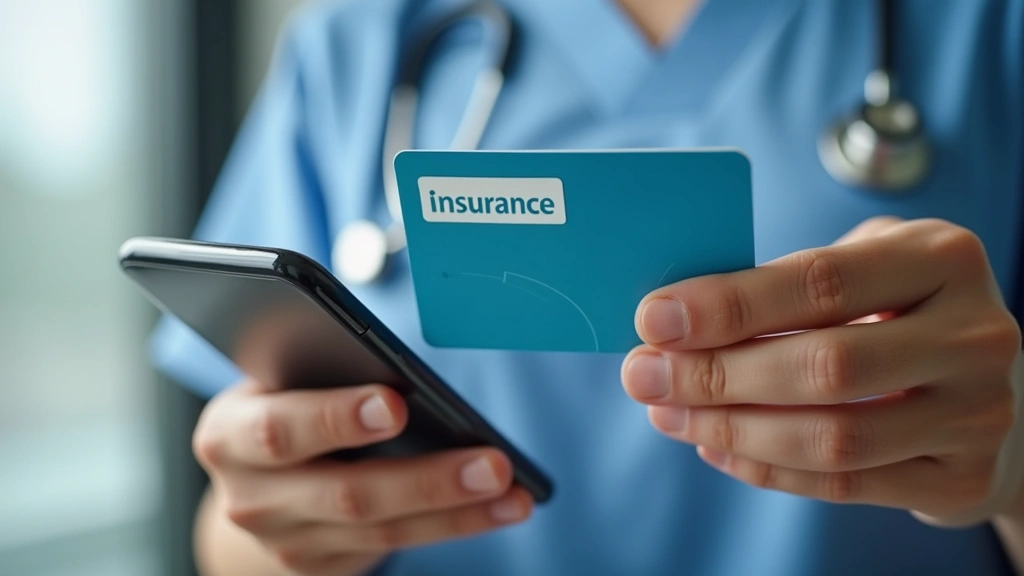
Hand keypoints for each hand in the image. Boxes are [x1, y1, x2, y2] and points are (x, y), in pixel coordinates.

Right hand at [193, 379, 532, 575]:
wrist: (251, 481)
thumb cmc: (282, 402)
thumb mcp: (281, 379)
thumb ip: (320, 371)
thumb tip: (400, 373)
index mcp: (229, 435)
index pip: (280, 429)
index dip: (335, 418)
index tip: (394, 403)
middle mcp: (250, 498)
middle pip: (345, 495)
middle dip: (425, 480)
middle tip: (492, 462)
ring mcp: (286, 541)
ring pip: (380, 530)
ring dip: (457, 511)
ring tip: (513, 489)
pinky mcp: (320, 567)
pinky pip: (395, 546)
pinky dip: (453, 524)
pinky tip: (501, 506)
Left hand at [621, 217, 1022, 525]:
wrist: (991, 389)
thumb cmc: (897, 312)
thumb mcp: (863, 266)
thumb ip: (784, 282)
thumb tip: (672, 318)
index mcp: (942, 258)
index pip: (819, 282)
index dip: (728, 304)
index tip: (653, 319)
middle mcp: (974, 335)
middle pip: (824, 366)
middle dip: (716, 374)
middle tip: (642, 376)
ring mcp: (978, 414)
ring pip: (832, 437)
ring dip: (730, 429)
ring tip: (667, 413)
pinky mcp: (964, 478)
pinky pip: (844, 485)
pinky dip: (765, 469)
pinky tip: (713, 447)